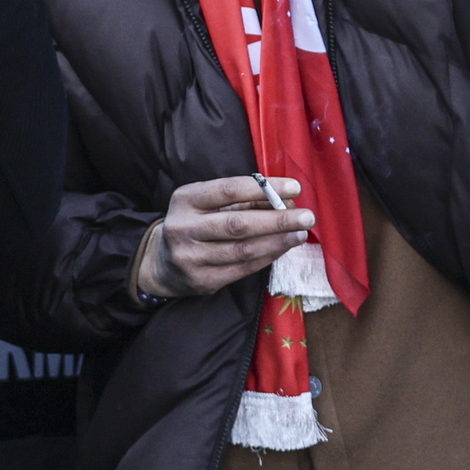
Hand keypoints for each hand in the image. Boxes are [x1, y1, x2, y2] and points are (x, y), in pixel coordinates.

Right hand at [133, 177, 314, 298]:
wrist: (161, 263)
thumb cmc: (194, 223)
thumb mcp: (207, 203)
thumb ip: (242, 200)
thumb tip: (285, 198)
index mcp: (185, 199)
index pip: (229, 190)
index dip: (264, 189)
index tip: (295, 188)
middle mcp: (184, 228)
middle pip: (238, 224)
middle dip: (278, 220)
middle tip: (307, 216)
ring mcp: (191, 258)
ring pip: (243, 250)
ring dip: (277, 241)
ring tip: (300, 233)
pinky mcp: (201, 281)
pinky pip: (242, 269)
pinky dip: (266, 257)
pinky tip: (282, 248)